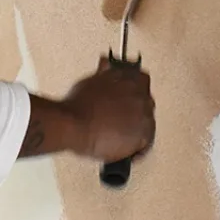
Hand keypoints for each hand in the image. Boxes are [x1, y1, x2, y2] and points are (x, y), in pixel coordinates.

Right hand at [22, 57, 155, 162]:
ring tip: (120, 139)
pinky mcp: (143, 135)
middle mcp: (140, 94)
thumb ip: (104, 74)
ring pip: (147, 124)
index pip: (142, 80)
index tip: (128, 98)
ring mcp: (143, 115)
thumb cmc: (77, 104)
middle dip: (134, 112)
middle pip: (146, 103)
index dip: (134, 91)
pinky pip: (146, 144)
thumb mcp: (91, 81)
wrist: (73, 124)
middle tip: (120, 122)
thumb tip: (105, 65)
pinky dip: (136, 150)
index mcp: (129, 77)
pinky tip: (125, 153)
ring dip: (135, 130)